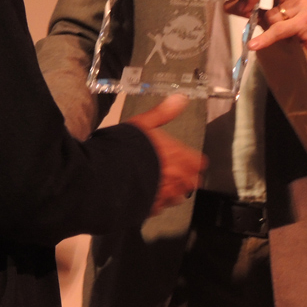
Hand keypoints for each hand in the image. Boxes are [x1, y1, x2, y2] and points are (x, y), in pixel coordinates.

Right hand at [126, 94, 206, 214]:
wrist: (108, 176)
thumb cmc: (127, 148)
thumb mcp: (144, 122)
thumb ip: (163, 113)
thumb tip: (181, 99)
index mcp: (177, 157)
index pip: (198, 163)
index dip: (195, 161)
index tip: (191, 160)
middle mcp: (175, 178)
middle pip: (191, 183)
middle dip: (187, 178)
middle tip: (177, 173)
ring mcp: (164, 195)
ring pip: (178, 197)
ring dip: (174, 192)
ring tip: (163, 185)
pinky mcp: (150, 208)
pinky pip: (159, 207)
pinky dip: (156, 202)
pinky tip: (147, 196)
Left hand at [224, 0, 306, 66]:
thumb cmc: (301, 28)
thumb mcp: (275, 16)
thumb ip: (252, 10)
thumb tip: (228, 5)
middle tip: (241, 8)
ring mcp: (303, 6)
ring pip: (275, 10)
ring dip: (260, 22)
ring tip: (252, 37)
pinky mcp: (306, 23)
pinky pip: (280, 29)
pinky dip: (265, 38)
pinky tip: (254, 44)